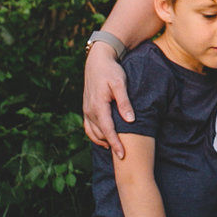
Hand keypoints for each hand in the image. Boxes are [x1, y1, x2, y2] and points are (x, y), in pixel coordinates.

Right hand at [83, 39, 134, 159]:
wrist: (98, 60)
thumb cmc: (111, 70)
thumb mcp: (120, 84)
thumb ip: (124, 102)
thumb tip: (130, 120)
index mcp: (98, 106)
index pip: (107, 130)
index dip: (115, 143)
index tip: (123, 155)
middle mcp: (90, 110)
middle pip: (100, 134)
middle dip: (111, 145)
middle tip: (124, 156)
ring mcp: (86, 110)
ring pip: (93, 132)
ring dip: (104, 141)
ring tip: (116, 149)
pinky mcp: (87, 108)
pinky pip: (88, 127)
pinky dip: (96, 136)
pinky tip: (105, 140)